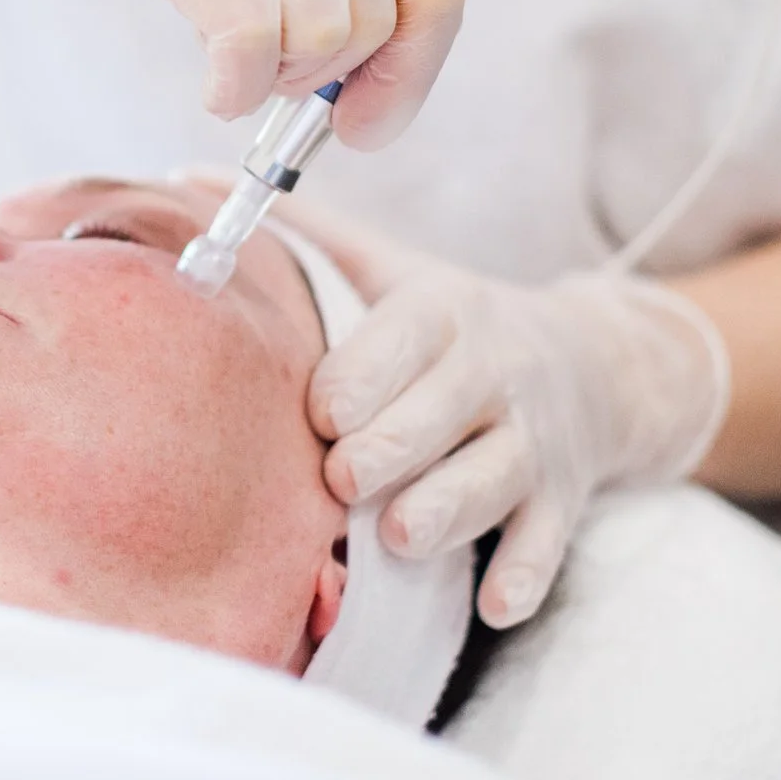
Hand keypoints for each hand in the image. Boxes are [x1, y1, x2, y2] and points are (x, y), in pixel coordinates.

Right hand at [0, 0, 463, 131]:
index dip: (413, 72)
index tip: (367, 125)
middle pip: (371, 26)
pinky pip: (249, 48)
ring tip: (217, 45)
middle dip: (314, 75)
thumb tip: (372, 93)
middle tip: (253, 66)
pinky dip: (232, 88)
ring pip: (315, 44)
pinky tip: (209, 81)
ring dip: (267, 77)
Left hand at [286, 202, 727, 627]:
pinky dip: (524, 574)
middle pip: (443, 413)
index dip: (358, 378)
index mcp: (445, 310)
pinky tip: (494, 601)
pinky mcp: (562, 499)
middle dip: (390, 449)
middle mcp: (496, 370)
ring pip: (493, 477)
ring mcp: (534, 439)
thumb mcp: (391, 267)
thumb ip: (302, 233)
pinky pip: (548, 542)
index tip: (317, 414)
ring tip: (399, 536)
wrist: (596, 362)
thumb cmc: (453, 322)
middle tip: (341, 479)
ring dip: (447, 509)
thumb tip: (184, 179)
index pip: (404, 339)